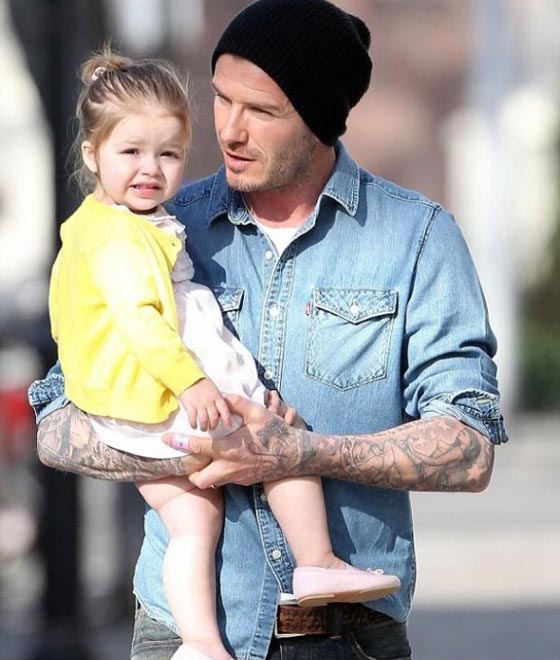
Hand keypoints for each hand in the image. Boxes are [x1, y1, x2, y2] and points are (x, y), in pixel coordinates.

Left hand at [163, 394, 306, 488]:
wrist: (296, 456)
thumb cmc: (276, 432)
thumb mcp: (258, 412)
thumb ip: (236, 403)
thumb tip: (221, 394)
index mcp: (230, 448)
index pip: (198, 447)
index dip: (179, 442)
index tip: (166, 439)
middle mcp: (229, 466)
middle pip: (198, 478)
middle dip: (190, 470)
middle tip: (191, 457)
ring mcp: (236, 477)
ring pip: (210, 483)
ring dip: (204, 473)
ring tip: (205, 460)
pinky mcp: (243, 481)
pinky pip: (224, 481)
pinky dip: (219, 473)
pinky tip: (225, 461)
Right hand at [179, 378, 231, 431]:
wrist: (188, 378)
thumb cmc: (202, 384)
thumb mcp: (214, 390)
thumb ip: (218, 400)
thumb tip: (221, 412)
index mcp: (217, 397)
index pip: (224, 410)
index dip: (227, 420)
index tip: (228, 426)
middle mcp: (209, 401)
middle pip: (214, 418)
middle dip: (213, 425)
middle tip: (212, 428)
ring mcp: (199, 404)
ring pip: (204, 420)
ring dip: (204, 427)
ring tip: (203, 428)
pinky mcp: (190, 405)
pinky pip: (193, 418)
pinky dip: (194, 424)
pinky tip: (194, 426)